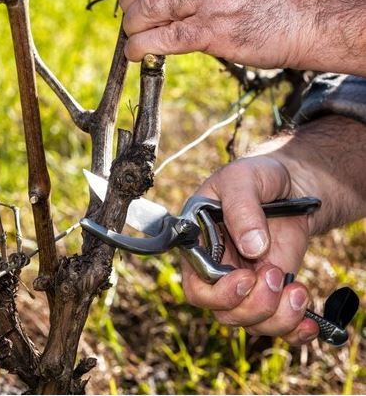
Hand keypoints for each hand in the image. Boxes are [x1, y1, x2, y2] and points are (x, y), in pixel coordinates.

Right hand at [180, 115, 365, 343]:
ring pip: (250, 321)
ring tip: (298, 290)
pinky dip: (294, 331)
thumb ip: (241, 208)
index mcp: (199, 244)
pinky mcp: (272, 290)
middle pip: (223, 311)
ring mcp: (246, 282)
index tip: (247, 277)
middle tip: (276, 275)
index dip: (219, 291)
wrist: (292, 183)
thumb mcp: (243, 179)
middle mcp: (218, 269)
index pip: (196, 285)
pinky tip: (310, 323)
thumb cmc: (257, 175)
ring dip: (276, 317)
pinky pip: (276, 324)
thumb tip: (251, 247)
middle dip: (253, 305)